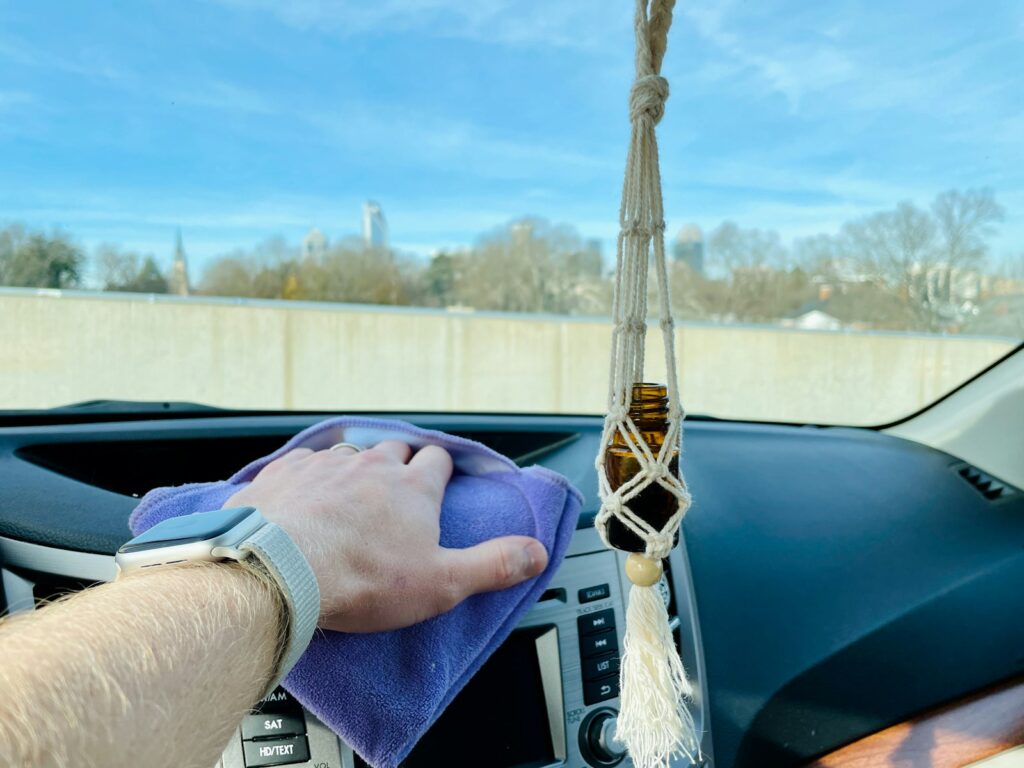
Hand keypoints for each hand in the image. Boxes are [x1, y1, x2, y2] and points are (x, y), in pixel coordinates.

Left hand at [224, 441, 548, 632]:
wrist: (278, 568)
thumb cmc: (360, 579)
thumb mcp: (441, 583)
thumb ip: (493, 565)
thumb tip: (537, 553)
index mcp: (412, 488)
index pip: (437, 462)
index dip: (439, 471)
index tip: (439, 482)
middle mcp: (371, 465)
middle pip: (394, 450)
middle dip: (399, 464)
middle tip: (397, 489)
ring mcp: (325, 465)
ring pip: (349, 453)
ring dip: (354, 468)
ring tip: (350, 495)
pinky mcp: (285, 473)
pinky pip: (304, 463)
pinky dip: (310, 476)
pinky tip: (305, 495)